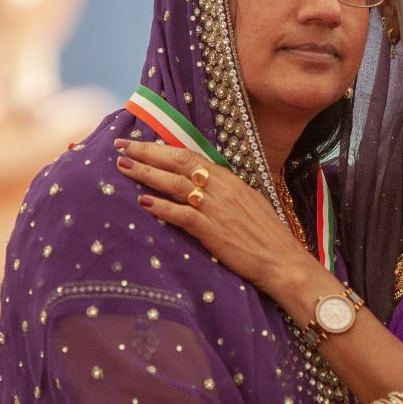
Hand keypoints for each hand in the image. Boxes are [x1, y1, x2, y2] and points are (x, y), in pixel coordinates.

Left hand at [114, 138, 315, 294]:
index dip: (161, 148)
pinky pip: (182, 215)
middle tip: (120, 148)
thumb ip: (224, 190)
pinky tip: (144, 202)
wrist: (282, 260)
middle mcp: (220, 188)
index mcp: (228, 178)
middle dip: (146, 154)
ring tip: (123, 168)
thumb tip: (202, 182)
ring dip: (147, 175)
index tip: (138, 144)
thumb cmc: (266, 234)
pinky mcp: (213, 231)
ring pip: (175, 184)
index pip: (189, 155)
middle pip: (177, 163)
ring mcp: (216, 208)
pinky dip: (162, 207)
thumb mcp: (247, 201)